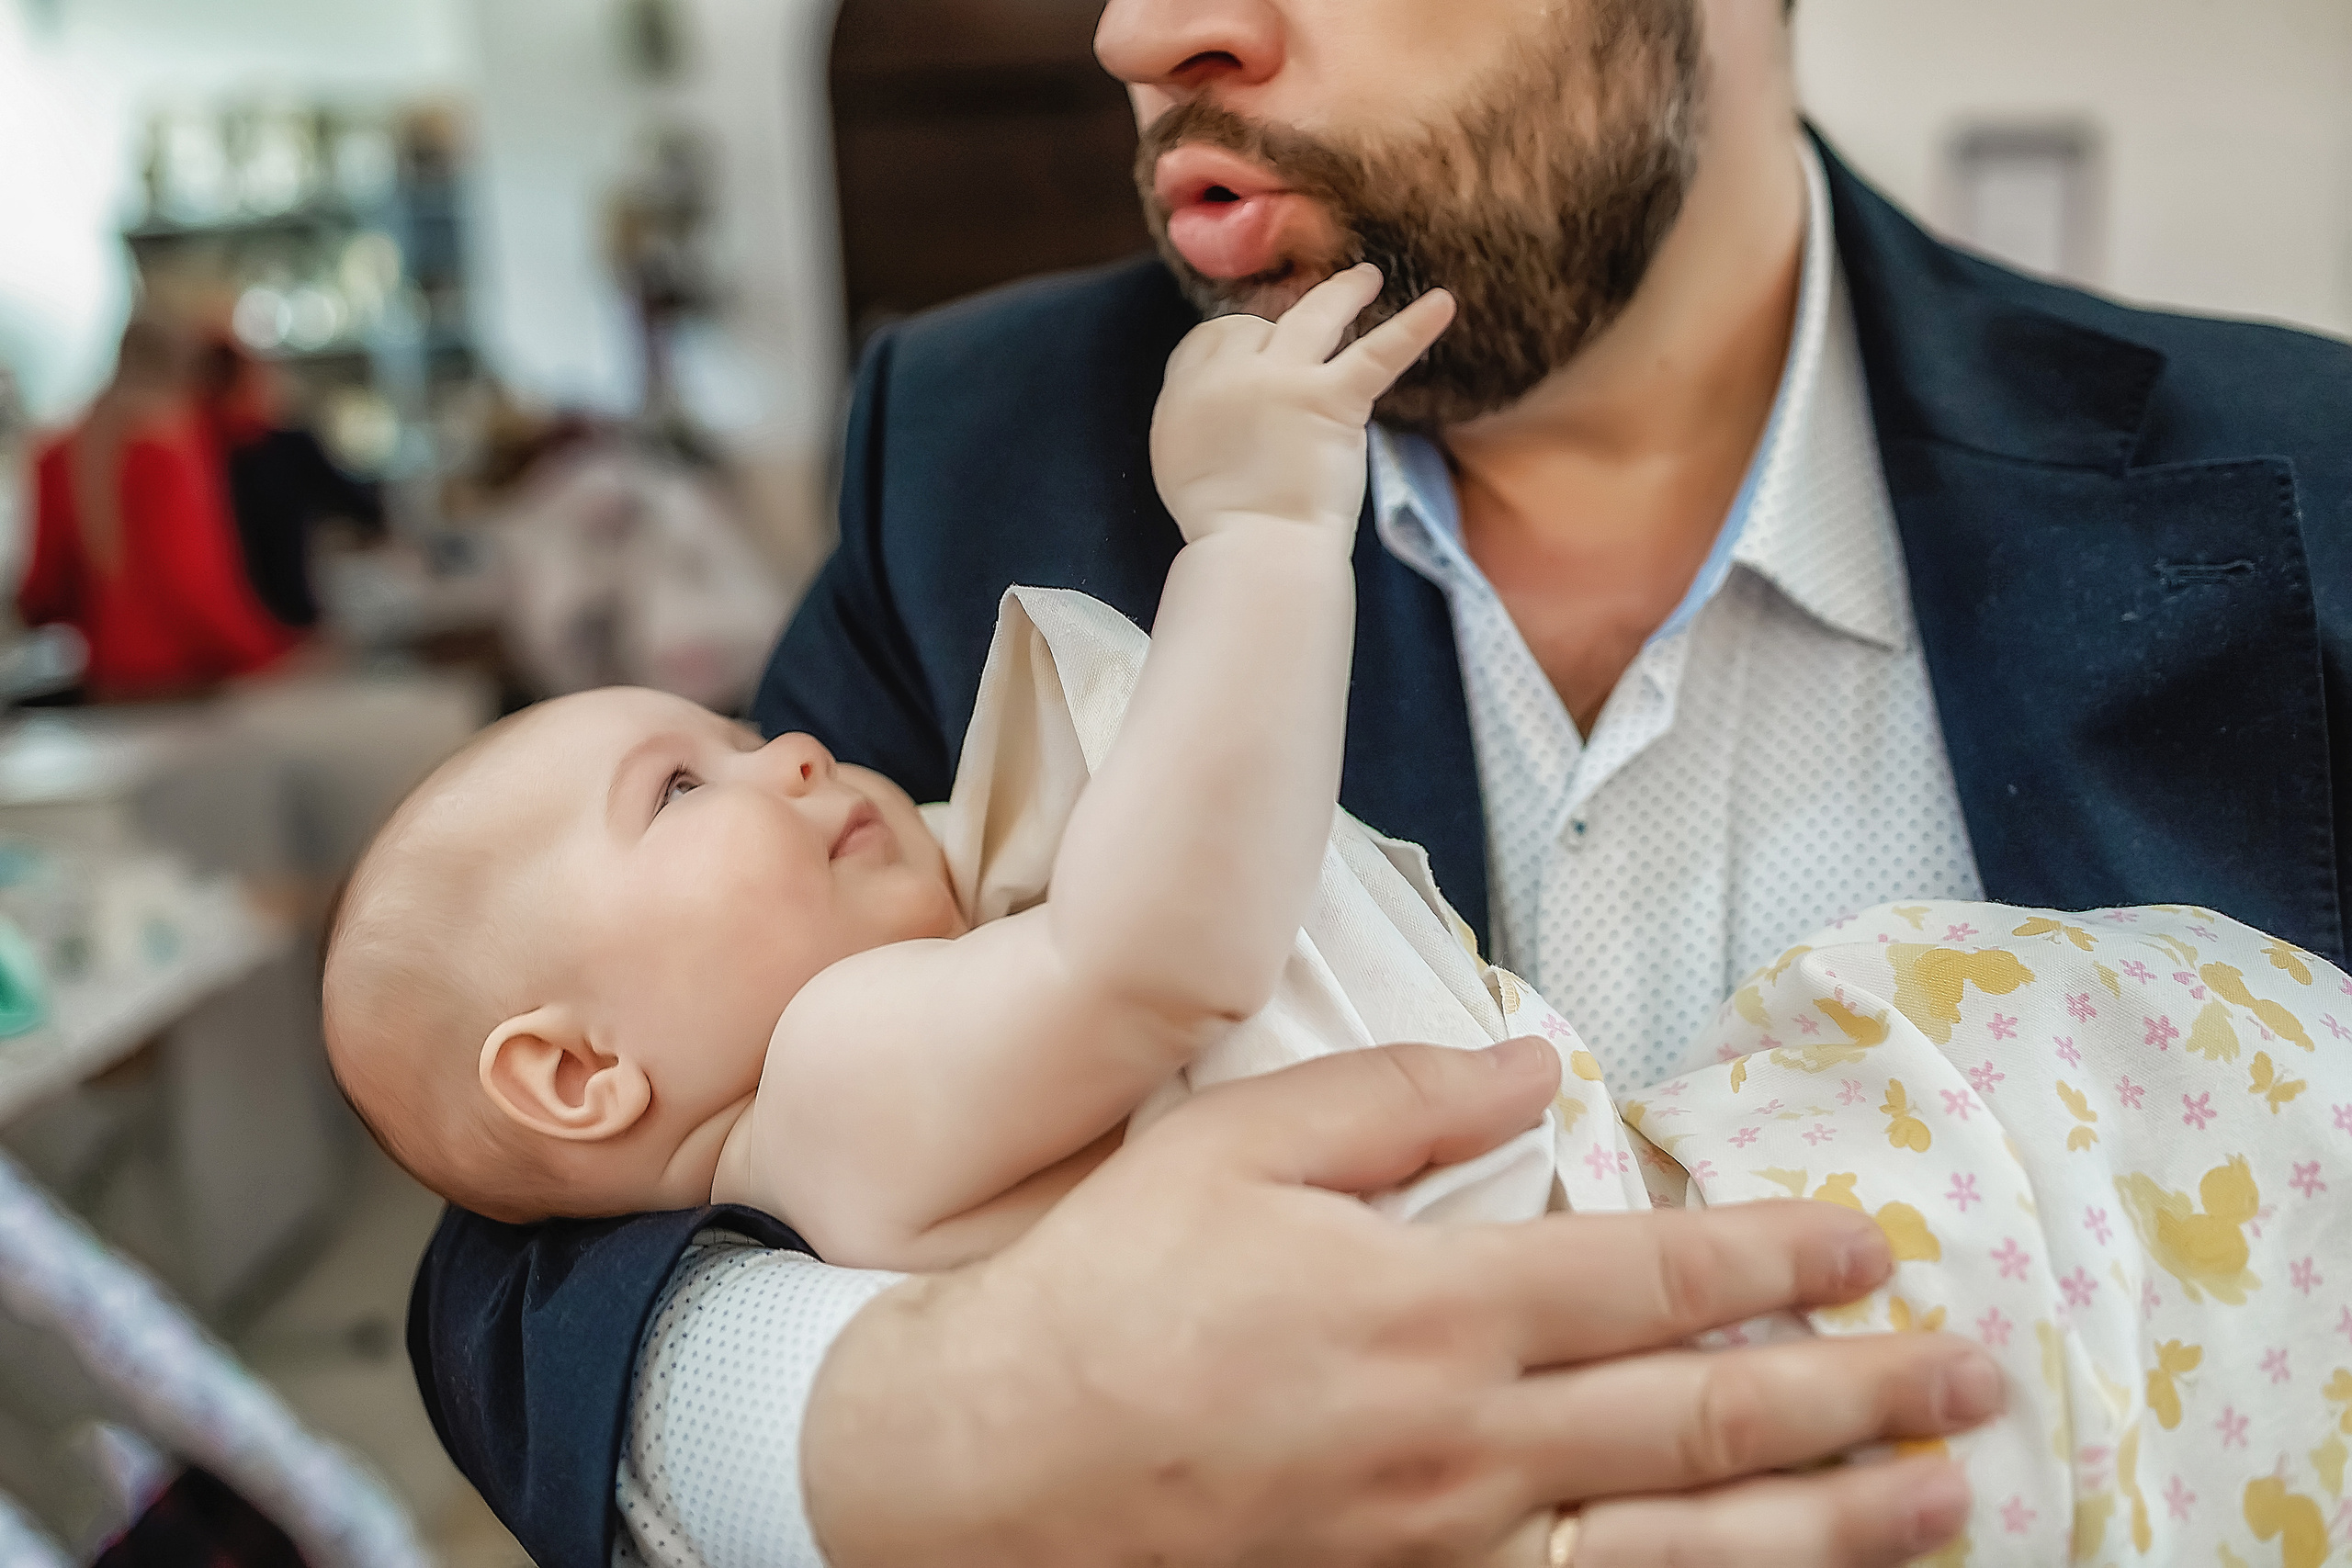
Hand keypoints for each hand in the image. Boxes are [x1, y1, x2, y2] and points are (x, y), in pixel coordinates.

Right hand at [803, 1038, 1998, 1566]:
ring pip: (1687, 1549)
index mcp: (1429, 1303)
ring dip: (1834, 1524)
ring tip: (1945, 1500)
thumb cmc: (1113, 1289)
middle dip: (1860, 1397)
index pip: (1652, 1278)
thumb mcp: (1233, 1146)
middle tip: (1975, 1374)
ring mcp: (1452, 1548)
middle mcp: (1468, 1438)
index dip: (1779, 1260)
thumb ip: (1397, 1099)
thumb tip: (1538, 1068)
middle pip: (1707, 1422)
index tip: (1871, 1242)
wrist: (996, 1472)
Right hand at [1150, 264, 1454, 543]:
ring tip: (1368, 277)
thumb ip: (1198, 418)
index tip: (1265, 348)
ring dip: (1342, 292)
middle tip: (1314, 313)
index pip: (1214, 337)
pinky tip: (1443, 305)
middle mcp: (1229, 376)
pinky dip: (1413, 328)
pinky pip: (1378, 353)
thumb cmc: (1224, 529)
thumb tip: (1222, 400)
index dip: (1243, 339)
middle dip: (1283, 322)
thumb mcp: (1181, 464)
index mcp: (1186, 393)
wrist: (1257, 551)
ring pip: (1314, 315)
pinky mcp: (1330, 399)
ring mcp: (1281, 380)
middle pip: (1258, 323)